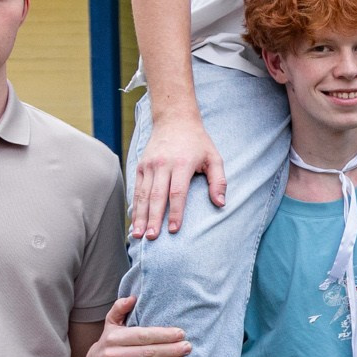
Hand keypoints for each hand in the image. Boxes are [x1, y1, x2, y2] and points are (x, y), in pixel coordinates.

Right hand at [87, 296, 191, 356]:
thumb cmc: (109, 341)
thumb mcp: (111, 323)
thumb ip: (120, 308)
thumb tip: (133, 297)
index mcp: (114, 337)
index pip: (143, 335)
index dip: (163, 335)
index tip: (181, 333)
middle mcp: (112, 353)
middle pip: (147, 352)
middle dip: (170, 350)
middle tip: (187, 347)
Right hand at [130, 111, 225, 238]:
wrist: (174, 119)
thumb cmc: (198, 142)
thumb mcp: (214, 157)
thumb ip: (219, 181)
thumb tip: (221, 203)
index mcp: (182, 164)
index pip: (177, 193)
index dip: (175, 212)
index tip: (173, 230)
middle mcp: (162, 165)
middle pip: (157, 196)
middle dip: (153, 219)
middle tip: (151, 238)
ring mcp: (149, 165)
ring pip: (143, 194)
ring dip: (140, 216)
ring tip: (138, 235)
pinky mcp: (140, 165)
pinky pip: (137, 188)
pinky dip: (135, 205)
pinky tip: (135, 220)